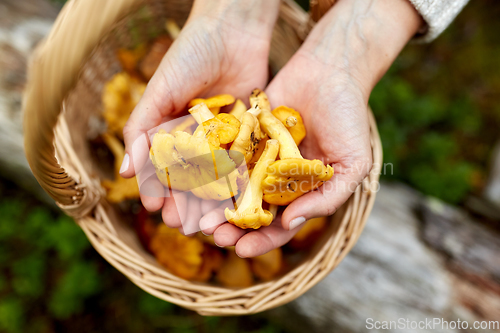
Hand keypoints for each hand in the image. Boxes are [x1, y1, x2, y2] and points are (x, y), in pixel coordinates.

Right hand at [120, 0, 279, 227]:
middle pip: (190, 179)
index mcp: (171, 132)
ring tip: (211, 223)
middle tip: (183, 224)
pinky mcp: (251, 135)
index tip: (156, 208)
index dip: (158, 189)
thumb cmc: (188, 56)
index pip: (162, 169)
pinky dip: (241, 184)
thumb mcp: (159, 92)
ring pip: (218, 178)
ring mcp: (225, 140)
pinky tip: (239, 203)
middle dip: (186, 203)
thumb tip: (123, 173)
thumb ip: (140, 131)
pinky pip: (245, 163)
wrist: (232, 31)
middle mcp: (197, 141)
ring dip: (213, 202)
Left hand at [204, 0, 422, 256]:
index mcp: (302, 192)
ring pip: (234, 187)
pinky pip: (226, 155)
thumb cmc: (348, 118)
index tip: (242, 250)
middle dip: (233, 227)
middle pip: (252, 211)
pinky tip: (196, 180)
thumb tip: (291, 224)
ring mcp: (259, 157)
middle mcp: (278, 179)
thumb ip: (328, 197)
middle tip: (213, 236)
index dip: (263, 241)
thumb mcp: (352, 163)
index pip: (281, 225)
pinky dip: (212, 169)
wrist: (330, 70)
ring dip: (217, 204)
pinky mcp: (244, 135)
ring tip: (199, 216)